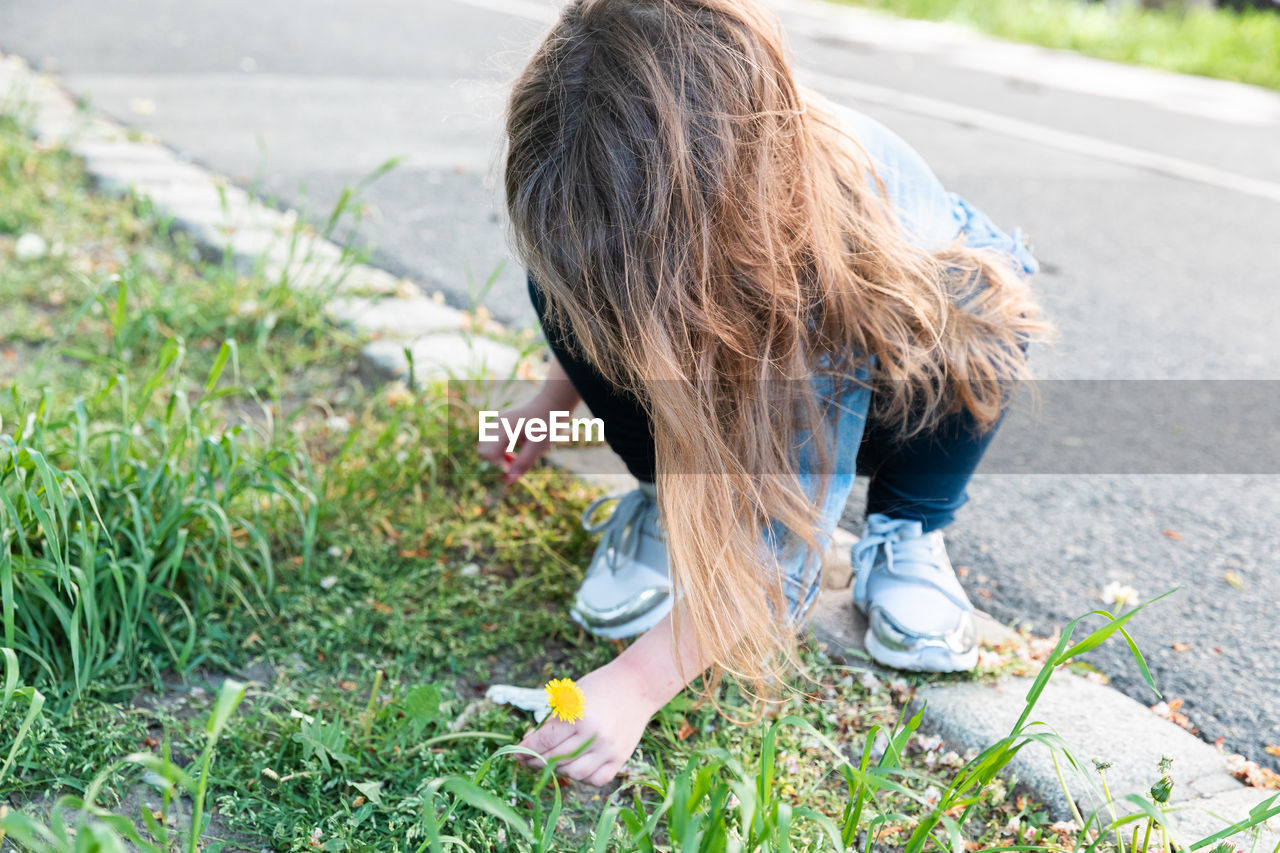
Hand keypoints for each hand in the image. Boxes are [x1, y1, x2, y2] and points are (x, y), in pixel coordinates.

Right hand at [476, 395, 553, 483]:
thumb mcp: (538, 445)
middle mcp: (495, 424)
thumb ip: (523, 463)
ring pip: (486, 448)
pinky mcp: (500, 425)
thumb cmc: (547, 424)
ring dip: (498, 458)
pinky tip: (515, 452)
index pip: (486, 453)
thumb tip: (508, 480)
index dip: (498, 466)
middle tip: (514, 462)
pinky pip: (492, 443)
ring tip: (516, 457)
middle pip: (482, 451)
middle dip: (496, 462)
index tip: (514, 467)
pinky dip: (500, 451)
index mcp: (503, 427)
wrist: (551, 404)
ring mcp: (496, 423)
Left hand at [516, 661, 656, 786]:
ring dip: (558, 770)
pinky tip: (574, 767)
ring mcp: (609, 749)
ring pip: (574, 773)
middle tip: (526, 759)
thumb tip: (528, 744)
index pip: (545, 741)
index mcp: (579, 715)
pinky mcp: (621, 758)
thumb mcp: (571, 696)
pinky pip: (596, 780)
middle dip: (536, 761)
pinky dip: (582, 777)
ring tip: (550, 761)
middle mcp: (594, 735)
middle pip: (556, 759)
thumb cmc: (600, 686)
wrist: (638, 685)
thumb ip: (552, 721)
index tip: (515, 752)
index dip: (526, 749)